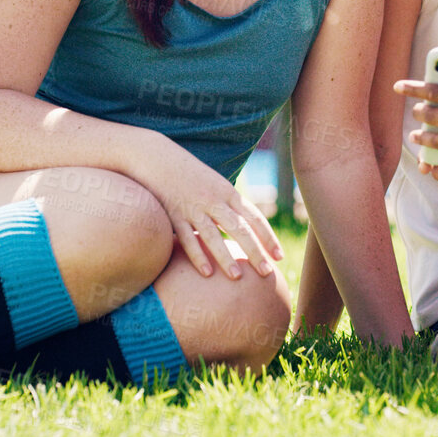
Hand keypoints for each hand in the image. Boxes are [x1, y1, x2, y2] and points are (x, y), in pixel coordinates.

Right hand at [131, 148, 282, 279]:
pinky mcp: (174, 215)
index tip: (279, 255)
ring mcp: (194, 208)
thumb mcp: (216, 185)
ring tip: (237, 277)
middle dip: (254, 251)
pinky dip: (197, 256)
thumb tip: (248, 228)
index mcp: (228, 192)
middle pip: (239, 228)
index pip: (254, 217)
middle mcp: (214, 200)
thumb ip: (230, 205)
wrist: (158, 159)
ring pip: (214, 236)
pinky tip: (207, 273)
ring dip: (226, 257)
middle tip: (266, 273)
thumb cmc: (191, 176)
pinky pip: (188, 238)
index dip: (268, 237)